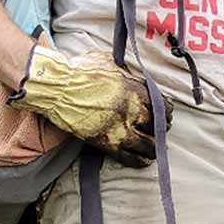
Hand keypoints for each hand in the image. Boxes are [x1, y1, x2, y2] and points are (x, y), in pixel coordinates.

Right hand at [7, 45, 172, 168]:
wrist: (58, 87)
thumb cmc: (80, 71)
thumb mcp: (110, 62)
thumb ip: (126, 71)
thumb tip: (133, 72)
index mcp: (135, 90)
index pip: (162, 105)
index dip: (165, 111)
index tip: (164, 114)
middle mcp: (132, 111)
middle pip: (157, 126)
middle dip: (161, 129)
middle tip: (159, 130)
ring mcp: (120, 128)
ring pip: (148, 144)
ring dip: (154, 147)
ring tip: (155, 149)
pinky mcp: (106, 143)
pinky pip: (130, 157)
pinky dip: (140, 161)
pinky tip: (144, 161)